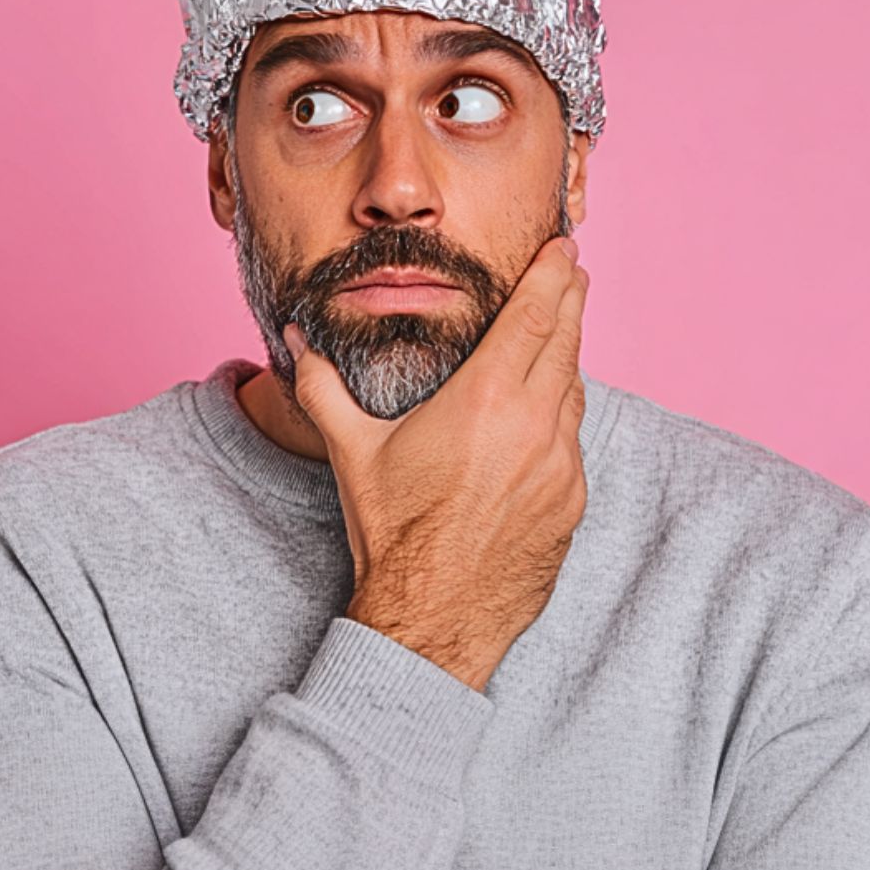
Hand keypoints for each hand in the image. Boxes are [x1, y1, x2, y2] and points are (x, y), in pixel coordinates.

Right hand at [284, 235, 590, 690]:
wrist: (432, 621)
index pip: (536, 317)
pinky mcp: (573, 503)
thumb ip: (324, 386)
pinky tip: (544, 410)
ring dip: (566, 358)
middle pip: (567, 343)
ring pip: (574, 392)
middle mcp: (536, 428)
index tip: (565, 248)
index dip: (554, 276)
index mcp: (487, 401)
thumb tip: (295, 338)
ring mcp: (562, 468)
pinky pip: (572, 441)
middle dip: (571, 301)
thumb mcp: (353, 452)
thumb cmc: (393, 536)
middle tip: (574, 270)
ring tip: (557, 335)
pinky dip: (561, 414)